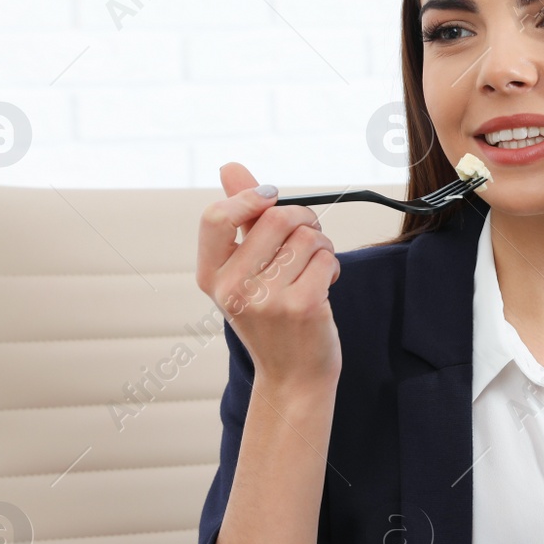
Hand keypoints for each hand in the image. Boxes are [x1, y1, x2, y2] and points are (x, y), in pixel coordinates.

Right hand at [197, 162, 341, 385]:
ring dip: (321, 245)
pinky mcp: (302, 306)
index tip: (270, 198)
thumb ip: (240, 219)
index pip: (216, 216)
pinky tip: (324, 284)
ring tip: (315, 267)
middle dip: (303, 219)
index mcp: (211, 276)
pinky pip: (326, 257)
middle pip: (275, 218)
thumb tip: (230, 167)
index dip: (248, 197)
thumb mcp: (245, 272)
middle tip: (309, 238)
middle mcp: (233, 288)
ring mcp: (267, 299)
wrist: (292, 376)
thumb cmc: (271, 319)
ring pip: (307, 236)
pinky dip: (332, 265)